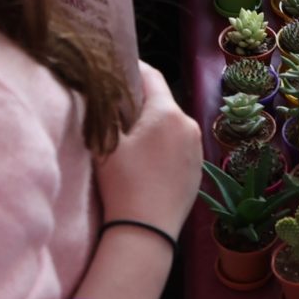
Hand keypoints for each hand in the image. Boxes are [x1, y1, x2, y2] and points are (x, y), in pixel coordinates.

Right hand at [95, 63, 202, 235]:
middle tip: (117, 109)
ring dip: (153, 126)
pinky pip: (179, 146)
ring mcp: (197, 148)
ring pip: (171, 125)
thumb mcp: (106, 143)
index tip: (116, 67)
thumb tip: (100, 89)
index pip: (151, 76)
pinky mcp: (198, 169)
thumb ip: (104, 111)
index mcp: (167, 113)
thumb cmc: (123, 184)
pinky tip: (147, 162)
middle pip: (162, 102)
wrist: (147, 231)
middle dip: (141, 102)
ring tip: (131, 138)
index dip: (132, 69)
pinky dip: (164, 146)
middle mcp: (189, 125)